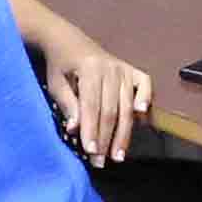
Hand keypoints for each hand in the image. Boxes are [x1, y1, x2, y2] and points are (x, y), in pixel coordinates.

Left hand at [44, 40, 150, 164]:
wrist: (67, 40)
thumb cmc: (60, 65)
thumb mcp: (56, 84)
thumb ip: (68, 105)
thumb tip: (76, 129)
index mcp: (89, 69)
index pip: (92, 106)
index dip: (92, 130)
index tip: (91, 151)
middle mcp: (110, 68)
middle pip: (111, 110)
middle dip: (107, 138)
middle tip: (102, 161)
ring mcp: (123, 68)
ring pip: (127, 105)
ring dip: (124, 132)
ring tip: (118, 154)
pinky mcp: (131, 70)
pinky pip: (144, 84)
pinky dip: (145, 98)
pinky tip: (142, 116)